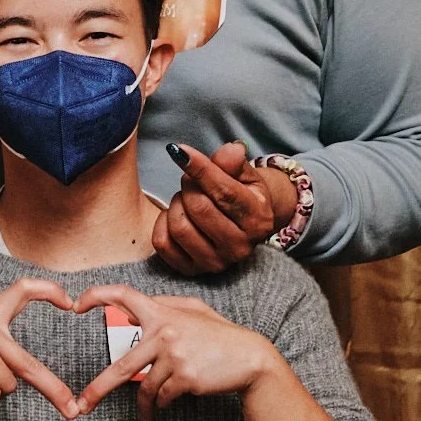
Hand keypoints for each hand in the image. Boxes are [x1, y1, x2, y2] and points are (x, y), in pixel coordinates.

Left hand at [73, 285, 280, 420]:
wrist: (250, 359)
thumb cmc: (219, 334)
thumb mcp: (193, 310)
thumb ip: (162, 306)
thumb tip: (128, 309)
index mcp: (162, 312)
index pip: (123, 295)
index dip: (97, 296)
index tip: (76, 305)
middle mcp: (164, 332)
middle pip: (121, 367)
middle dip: (98, 389)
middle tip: (82, 405)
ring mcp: (174, 356)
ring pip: (144, 388)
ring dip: (143, 405)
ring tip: (145, 415)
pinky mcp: (185, 378)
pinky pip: (163, 396)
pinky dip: (162, 403)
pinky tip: (167, 404)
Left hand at [151, 141, 294, 274]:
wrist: (241, 228)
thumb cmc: (241, 196)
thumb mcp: (245, 176)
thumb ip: (234, 162)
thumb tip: (230, 150)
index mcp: (257, 220)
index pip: (223, 192)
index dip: (199, 168)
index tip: (179, 150)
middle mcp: (240, 247)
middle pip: (198, 207)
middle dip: (189, 185)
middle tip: (191, 181)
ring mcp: (216, 263)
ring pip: (179, 225)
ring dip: (176, 204)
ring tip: (186, 199)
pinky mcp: (191, 270)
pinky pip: (162, 243)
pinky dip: (162, 224)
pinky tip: (176, 216)